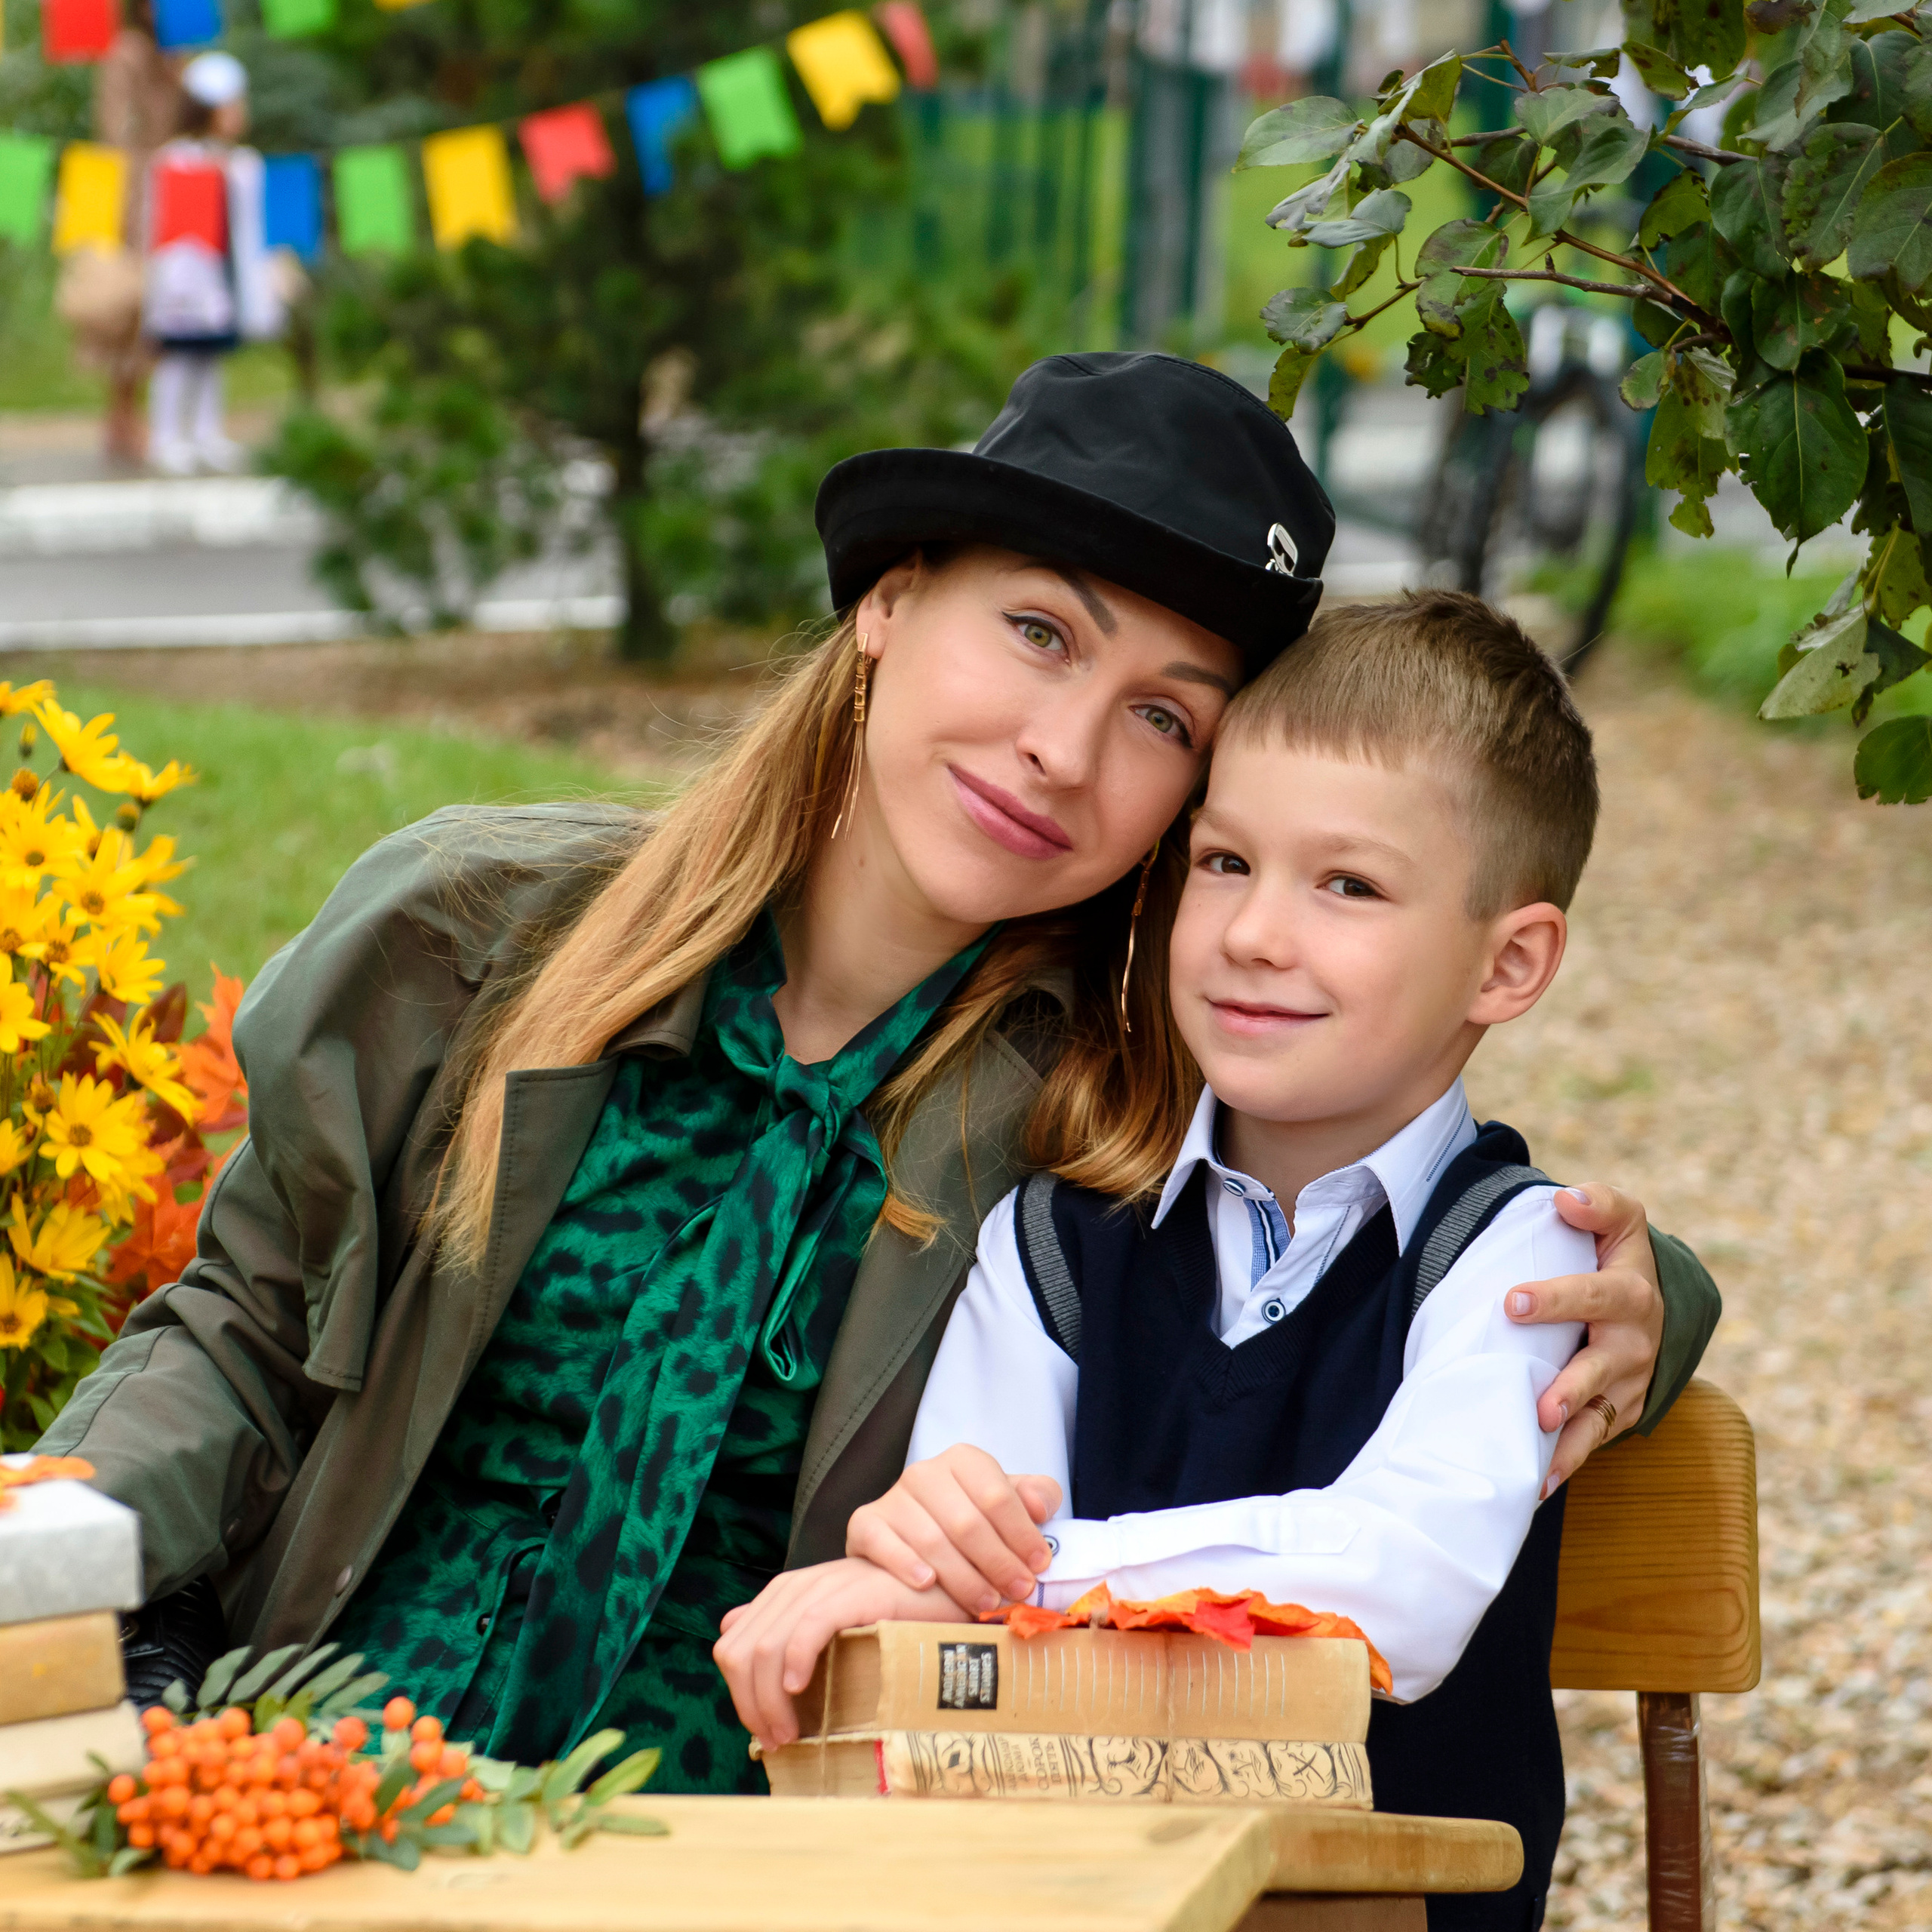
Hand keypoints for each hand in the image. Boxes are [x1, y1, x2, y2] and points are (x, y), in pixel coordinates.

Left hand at [714, 1558, 962, 1750]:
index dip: (739, 1696)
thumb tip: (729, 1631)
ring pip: (766, 1648)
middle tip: (776, 1741)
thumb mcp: (829, 1619)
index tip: (763, 1734)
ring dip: (769, 1700)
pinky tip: (799, 1689)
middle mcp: (794, 1587)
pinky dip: (795, 1661)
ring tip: (790, 1733)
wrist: (943, 1592)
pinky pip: (807, 1628)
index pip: (731, 1647)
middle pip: (739, 1652)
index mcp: (783, 1594)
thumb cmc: (888, 1616)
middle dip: (749, 1705)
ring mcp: (822, 1587)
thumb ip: (782, 1624)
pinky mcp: (851, 1593)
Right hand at [846, 1443, 1062, 1613]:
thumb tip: (1040, 1508)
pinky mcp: (865, 1523)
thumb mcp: (1010, 1503)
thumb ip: (1036, 1496)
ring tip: (986, 1602)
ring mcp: (893, 1497)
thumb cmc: (972, 1522)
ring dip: (963, 1577)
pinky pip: (883, 1544)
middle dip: (997, 1562)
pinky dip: (906, 1564)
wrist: (912, 1538)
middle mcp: (925, 1472)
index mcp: (964, 1461)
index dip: (1021, 1534)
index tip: (1039, 1565)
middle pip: (966, 1522)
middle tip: (1017, 1591)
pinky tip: (927, 1584)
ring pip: (931, 1540)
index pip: (997, 1496)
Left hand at [1506, 1183, 1664, 1495]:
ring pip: (1599, 1420)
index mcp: (1630, 1293)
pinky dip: (1565, 1465)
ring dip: (1570, 1444)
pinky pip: (1592, 1442)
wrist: (1651, 1308)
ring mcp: (1628, 1386)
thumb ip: (1599, 1206)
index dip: (1555, 1297)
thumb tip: (1566, 1200)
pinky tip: (1534, 1487)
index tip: (1512, 1301)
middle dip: (1570, 1389)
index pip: (1592, 1294)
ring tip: (1538, 1466)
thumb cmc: (1619, 1258)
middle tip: (1541, 1409)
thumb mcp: (1621, 1222)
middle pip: (1599, 1367)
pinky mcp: (1620, 1415)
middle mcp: (1634, 1344)